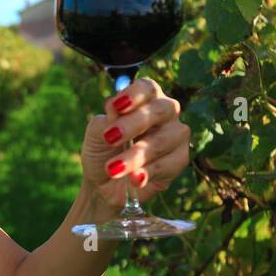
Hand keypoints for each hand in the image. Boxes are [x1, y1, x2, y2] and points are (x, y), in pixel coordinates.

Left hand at [80, 77, 190, 209]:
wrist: (104, 187)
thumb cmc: (102, 152)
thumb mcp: (96, 135)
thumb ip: (105, 121)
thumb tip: (113, 107)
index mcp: (144, 99)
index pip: (146, 88)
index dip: (133, 95)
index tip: (115, 106)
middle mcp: (165, 113)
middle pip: (159, 110)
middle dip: (133, 124)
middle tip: (109, 138)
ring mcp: (176, 135)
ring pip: (161, 140)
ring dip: (135, 156)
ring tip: (113, 169)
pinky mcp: (180, 159)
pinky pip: (168, 164)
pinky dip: (148, 172)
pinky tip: (135, 179)